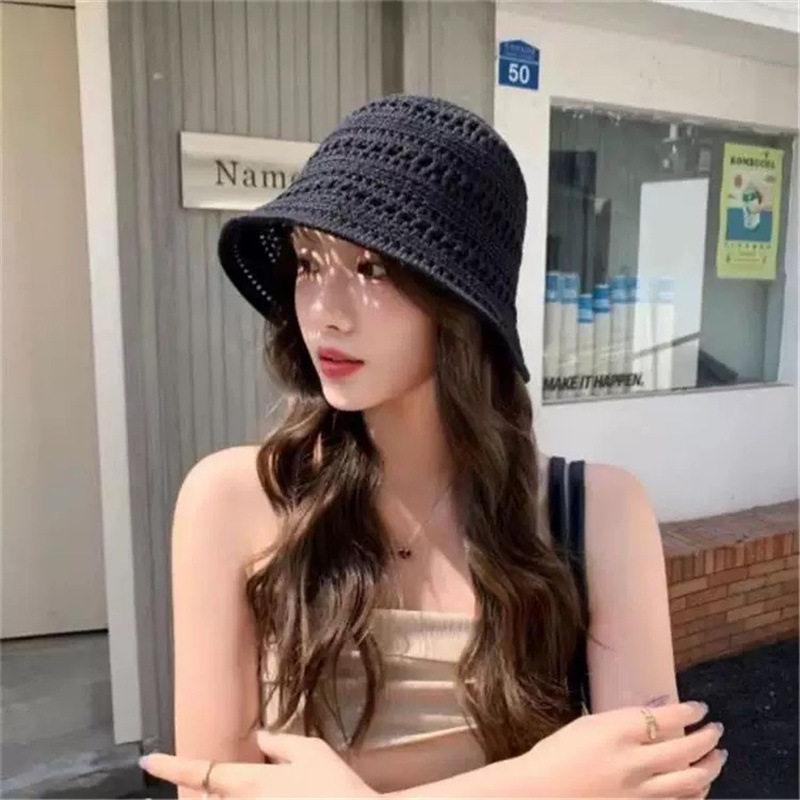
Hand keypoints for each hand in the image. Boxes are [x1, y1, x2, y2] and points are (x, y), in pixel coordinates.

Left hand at [139, 730, 378, 797]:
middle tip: (210, 779)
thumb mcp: (312, 751)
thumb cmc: (336, 786)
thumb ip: (281, 744)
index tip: (147, 760)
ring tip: (271, 782)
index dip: (171, 766)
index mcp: (252, 783)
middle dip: (202, 791)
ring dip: (221, 797)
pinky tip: (284, 793)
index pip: (202, 773)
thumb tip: (261, 741)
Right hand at [522, 701, 726, 797]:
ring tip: (718, 756)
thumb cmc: (556, 755)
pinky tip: (701, 787)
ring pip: (691, 781)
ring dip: (710, 767)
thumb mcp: (587, 726)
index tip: (700, 709)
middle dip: (708, 737)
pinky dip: (696, 795)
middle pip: (685, 749)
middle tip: (716, 730)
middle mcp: (633, 762)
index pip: (666, 718)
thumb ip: (622, 721)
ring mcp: (639, 794)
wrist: (539, 794)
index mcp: (616, 732)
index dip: (689, 713)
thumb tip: (657, 712)